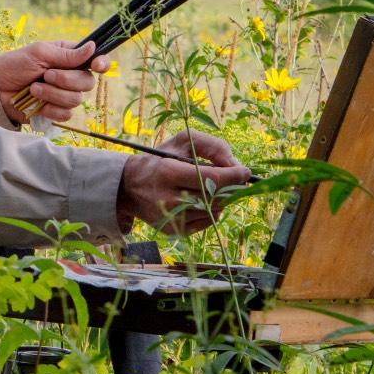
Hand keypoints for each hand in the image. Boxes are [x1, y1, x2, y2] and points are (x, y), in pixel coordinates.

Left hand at [0, 40, 109, 123]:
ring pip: (76, 100)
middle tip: (45, 75)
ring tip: (33, 88)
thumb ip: (66, 54)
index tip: (95, 66)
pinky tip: (37, 104)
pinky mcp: (55, 112)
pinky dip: (50, 109)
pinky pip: (66, 114)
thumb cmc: (15, 64)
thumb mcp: (39, 53)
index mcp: (70, 57)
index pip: (96, 60)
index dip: (102, 63)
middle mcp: (71, 76)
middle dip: (65, 80)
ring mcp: (64, 95)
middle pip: (88, 83)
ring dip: (52, 94)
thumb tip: (93, 47)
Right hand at [115, 130, 251, 234]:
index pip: (213, 178)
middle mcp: (169, 199)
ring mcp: (172, 218)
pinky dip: (212, 210)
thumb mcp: (182, 142)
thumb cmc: (159, 160)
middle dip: (231, 187)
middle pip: (217, 197)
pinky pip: (207, 222)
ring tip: (214, 187)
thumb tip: (235, 166)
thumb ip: (212, 146)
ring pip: (214, 211)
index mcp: (169, 173)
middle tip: (235, 178)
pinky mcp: (174, 231)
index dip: (235, 175)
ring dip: (221, 199)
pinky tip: (203, 200)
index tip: (245, 171)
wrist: (128, 186)